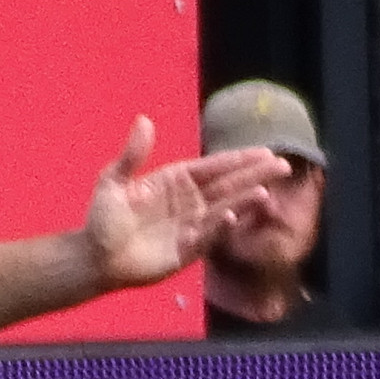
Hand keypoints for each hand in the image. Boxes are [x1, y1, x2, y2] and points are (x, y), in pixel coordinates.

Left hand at [78, 118, 287, 288]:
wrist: (96, 258)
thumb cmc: (103, 219)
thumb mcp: (113, 180)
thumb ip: (132, 155)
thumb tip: (145, 120)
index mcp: (176, 181)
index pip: (214, 167)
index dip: (239, 159)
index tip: (265, 152)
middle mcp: (190, 202)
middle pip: (228, 186)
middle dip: (255, 176)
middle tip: (283, 166)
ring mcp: (191, 227)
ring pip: (224, 210)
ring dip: (244, 202)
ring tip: (264, 192)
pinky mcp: (187, 252)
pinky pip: (207, 237)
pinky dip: (220, 228)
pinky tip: (232, 217)